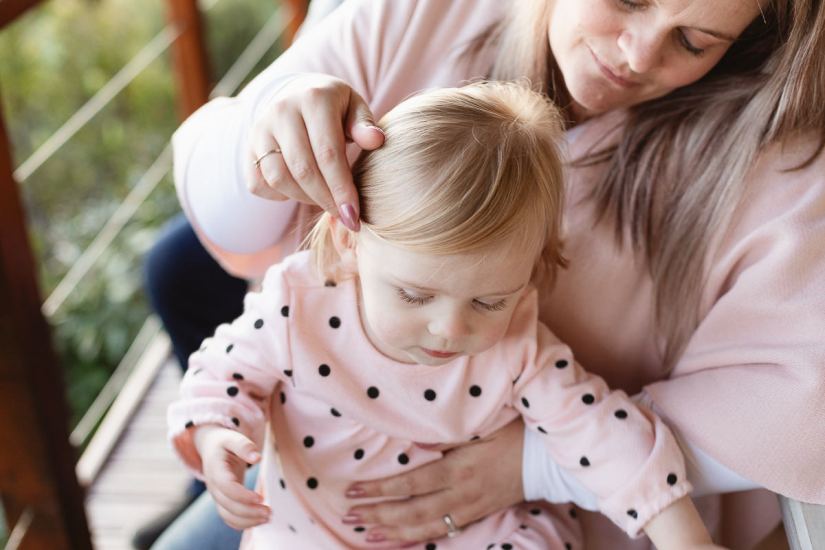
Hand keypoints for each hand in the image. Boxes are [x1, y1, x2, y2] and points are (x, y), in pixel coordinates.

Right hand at [194, 425, 269, 529]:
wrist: (210, 448)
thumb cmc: (224, 443)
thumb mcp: (232, 438)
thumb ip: (244, 446)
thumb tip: (257, 458)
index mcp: (215, 470)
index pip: (226, 487)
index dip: (242, 495)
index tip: (261, 498)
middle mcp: (213, 486)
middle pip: (228, 506)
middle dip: (248, 512)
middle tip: (269, 512)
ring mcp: (217, 496)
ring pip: (227, 516)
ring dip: (247, 521)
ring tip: (267, 518)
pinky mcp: (223, 501)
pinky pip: (229, 518)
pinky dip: (243, 523)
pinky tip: (259, 521)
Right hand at [247, 73, 384, 229]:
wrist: (296, 95)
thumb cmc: (334, 108)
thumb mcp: (354, 108)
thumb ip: (364, 125)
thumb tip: (377, 140)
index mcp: (314, 99)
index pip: (328, 153)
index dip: (342, 189)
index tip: (354, 215)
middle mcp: (281, 111)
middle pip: (303, 170)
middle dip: (326, 200)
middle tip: (344, 216)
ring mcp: (260, 129)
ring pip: (279, 179)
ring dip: (305, 199)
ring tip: (326, 201)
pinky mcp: (248, 147)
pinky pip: (259, 184)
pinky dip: (280, 196)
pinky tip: (301, 191)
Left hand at [343, 420, 524, 543]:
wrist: (545, 459)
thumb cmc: (511, 435)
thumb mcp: (480, 427)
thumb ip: (445, 436)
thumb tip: (411, 442)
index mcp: (458, 468)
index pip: (411, 483)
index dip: (381, 490)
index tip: (354, 491)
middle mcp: (461, 493)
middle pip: (412, 510)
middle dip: (379, 514)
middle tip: (350, 514)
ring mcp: (469, 508)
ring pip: (425, 527)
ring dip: (394, 532)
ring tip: (367, 533)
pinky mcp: (476, 515)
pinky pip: (444, 531)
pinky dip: (419, 537)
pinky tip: (401, 539)